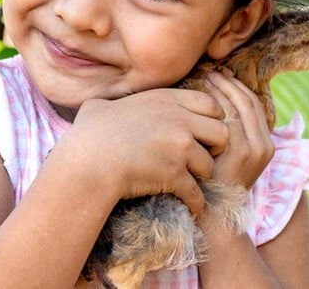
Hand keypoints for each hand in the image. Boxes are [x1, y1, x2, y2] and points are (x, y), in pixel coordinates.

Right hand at [61, 88, 229, 216]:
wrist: (87, 161)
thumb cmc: (87, 134)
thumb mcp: (98, 107)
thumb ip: (110, 104)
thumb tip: (100, 106)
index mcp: (166, 100)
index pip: (211, 104)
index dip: (210, 119)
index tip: (200, 132)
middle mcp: (180, 121)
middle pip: (221, 133)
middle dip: (214, 148)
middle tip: (200, 157)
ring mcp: (180, 149)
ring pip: (210, 165)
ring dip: (202, 176)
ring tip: (190, 182)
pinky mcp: (175, 175)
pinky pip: (197, 193)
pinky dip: (195, 203)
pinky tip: (191, 207)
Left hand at [201, 69, 274, 188]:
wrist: (215, 215)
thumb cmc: (215, 184)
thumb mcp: (229, 158)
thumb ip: (229, 136)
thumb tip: (217, 107)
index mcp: (266, 144)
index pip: (254, 104)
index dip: (236, 86)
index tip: (218, 74)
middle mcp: (265, 145)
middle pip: (248, 101)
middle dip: (228, 82)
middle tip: (209, 69)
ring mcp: (254, 149)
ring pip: (239, 106)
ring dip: (221, 88)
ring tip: (204, 75)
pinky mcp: (241, 153)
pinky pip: (229, 119)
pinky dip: (215, 103)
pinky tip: (199, 96)